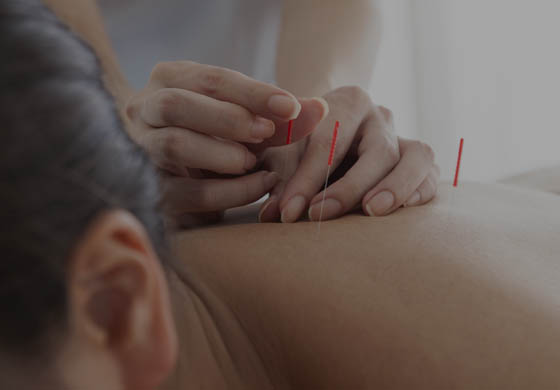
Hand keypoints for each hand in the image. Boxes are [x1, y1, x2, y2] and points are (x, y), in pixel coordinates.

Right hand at [124, 61, 326, 225]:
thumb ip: (280, 116)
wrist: (187, 173)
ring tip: (254, 163)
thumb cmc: (220, 136)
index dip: (252, 93)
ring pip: (175, 146)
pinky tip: (257, 186)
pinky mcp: (150, 189)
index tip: (291, 108)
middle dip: (228, 119)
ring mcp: (141, 149)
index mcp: (169, 79)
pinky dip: (228, 191)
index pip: (210, 79)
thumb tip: (320, 109)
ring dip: (223, 155)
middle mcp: (144, 109)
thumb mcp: (247, 120)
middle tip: (266, 134)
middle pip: (177, 105)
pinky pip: (187, 191)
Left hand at [258, 86, 438, 222]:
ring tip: (372, 212)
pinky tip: (402, 210)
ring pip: (417, 156)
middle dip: (350, 186)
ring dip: (396, 187)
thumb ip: (277, 180)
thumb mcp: (282, 152)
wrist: (326, 132)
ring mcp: (404, 137)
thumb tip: (272, 214)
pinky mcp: (417, 162)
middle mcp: (381, 117)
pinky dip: (420, 191)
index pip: (329, 140)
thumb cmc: (300, 143)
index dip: (307, 179)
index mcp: (348, 101)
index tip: (288, 212)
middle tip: (321, 215)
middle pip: (378, 149)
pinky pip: (430, 173)